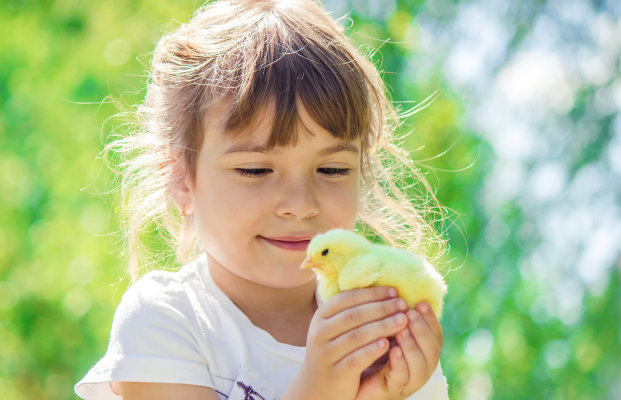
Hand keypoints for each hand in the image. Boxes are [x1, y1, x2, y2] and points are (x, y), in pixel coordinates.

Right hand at [282, 287, 409, 399]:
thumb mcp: (334, 329)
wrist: (316, 388)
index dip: (372, 293)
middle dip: (382, 307)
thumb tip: (384, 292)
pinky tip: (388, 344)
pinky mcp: (335, 373)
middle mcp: (320, 332)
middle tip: (403, 304)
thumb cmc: (334, 352)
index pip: (348, 298)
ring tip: (403, 320)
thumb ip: (351, 312)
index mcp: (321, 316)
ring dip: (383, 326)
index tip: (394, 291)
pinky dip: (372, 350)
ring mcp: (325, 353)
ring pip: (357, 336)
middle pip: (354, 315)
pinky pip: (356, 358)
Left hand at [356, 302, 443, 399]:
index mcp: (422, 352)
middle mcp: (421, 367)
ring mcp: (408, 381)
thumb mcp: (386, 331)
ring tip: (402, 330)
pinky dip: (400, 363)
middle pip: (433, 350)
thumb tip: (395, 290)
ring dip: (412, 345)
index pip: (435, 336)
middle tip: (410, 314)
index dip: (431, 320)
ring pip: (421, 366)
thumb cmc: (372, 351)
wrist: (355, 381)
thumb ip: (394, 317)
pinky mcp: (392, 390)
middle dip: (422, 330)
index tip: (421, 303)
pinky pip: (402, 378)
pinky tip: (393, 350)